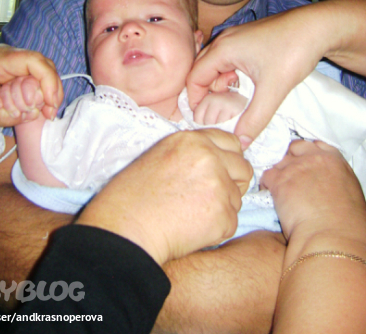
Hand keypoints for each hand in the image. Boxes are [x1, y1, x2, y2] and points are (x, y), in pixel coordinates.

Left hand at [0, 45, 62, 125]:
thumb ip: (9, 115)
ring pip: (42, 70)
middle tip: (50, 112)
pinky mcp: (14, 68)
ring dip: (46, 91)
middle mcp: (8, 55)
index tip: (50, 104)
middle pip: (43, 64)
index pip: (34, 62)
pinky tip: (38, 106)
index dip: (48, 81)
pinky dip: (39, 91)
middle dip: (51, 89)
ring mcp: (12, 60)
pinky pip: (34, 76)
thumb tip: (35, 112)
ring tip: (45, 112)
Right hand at [76, 129, 252, 264]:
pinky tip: (192, 229)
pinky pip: (231, 222)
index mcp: (192, 141)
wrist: (125, 227)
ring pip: (237, 198)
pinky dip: (216, 230)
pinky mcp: (223, 215)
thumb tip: (217, 158)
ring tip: (191, 215)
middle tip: (210, 197)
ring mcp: (218, 186)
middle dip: (234, 183)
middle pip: (244, 168)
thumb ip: (191, 152)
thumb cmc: (132, 195)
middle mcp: (209, 158)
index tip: (222, 171)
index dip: (229, 159)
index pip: (231, 143)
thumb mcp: (160, 156)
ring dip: (222, 208)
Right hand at [187, 6, 326, 142]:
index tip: (203, 118)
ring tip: (237, 97)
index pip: (194, 77)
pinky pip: (227, 58)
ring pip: (215, 64)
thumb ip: (255, 118)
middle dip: (207, 92)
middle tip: (221, 109)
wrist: (317, 26)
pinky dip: (230, 74)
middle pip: (201, 70)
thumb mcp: (273, 90)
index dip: (195, 100)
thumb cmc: (293, 52)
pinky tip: (247, 83)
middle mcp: (224, 40)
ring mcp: (235, 37)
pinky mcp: (246, 38)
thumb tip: (241, 142)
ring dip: (221, 83)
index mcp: (223, 49)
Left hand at [261, 140, 365, 244]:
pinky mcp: (279, 180)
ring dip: (279, 174)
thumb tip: (327, 186)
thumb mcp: (349, 193)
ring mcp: (295, 168)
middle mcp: (314, 158)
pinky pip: (266, 176)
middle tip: (291, 176)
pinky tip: (271, 196)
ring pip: (279, 163)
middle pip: (294, 148)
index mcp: (335, 160)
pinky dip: (266, 185)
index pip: (315, 145)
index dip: (306, 153)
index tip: (304, 162)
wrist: (332, 238)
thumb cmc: (346, 225)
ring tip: (282, 192)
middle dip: (290, 159)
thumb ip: (334, 180)